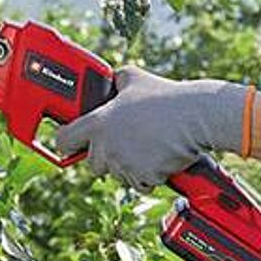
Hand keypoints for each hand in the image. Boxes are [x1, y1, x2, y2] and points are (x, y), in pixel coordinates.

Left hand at [53, 65, 246, 191]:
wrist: (196, 116)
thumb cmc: (166, 96)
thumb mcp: (132, 77)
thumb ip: (113, 81)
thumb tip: (109, 81)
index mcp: (98, 123)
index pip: (64, 140)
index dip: (66, 142)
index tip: (70, 143)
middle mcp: (107, 147)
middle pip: (92, 164)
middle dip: (105, 156)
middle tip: (123, 141)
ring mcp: (125, 165)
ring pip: (118, 174)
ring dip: (128, 165)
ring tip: (147, 144)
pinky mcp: (144, 177)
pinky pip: (140, 183)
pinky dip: (148, 175)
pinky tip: (159, 156)